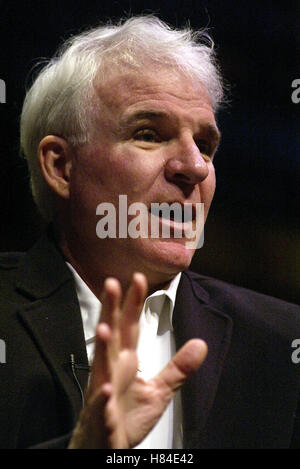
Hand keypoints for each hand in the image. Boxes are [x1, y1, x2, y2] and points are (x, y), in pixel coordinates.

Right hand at [68, 273, 206, 448]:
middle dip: (111, 310)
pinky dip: (103, 397)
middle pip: (112, 334)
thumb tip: (200, 344)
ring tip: (105, 329)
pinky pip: (101, 405)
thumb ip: (178, 367)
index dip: (133, 303)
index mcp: (126, 361)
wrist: (109, 447)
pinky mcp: (102, 415)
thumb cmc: (127, 417)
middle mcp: (113, 369)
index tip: (139, 279)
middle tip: (112, 284)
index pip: (130, 326)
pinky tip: (106, 388)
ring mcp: (105, 390)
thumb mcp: (160, 391)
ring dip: (102, 347)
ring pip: (101, 365)